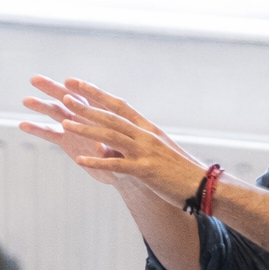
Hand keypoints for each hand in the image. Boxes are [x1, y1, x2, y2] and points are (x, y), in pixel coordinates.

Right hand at [18, 75, 125, 183]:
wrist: (121, 168)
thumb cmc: (126, 157)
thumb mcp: (119, 156)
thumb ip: (108, 152)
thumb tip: (99, 148)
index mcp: (101, 112)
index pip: (89, 98)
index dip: (79, 89)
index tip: (68, 82)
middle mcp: (85, 115)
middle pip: (67, 98)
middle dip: (52, 88)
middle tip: (35, 80)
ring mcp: (73, 126)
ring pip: (55, 112)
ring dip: (41, 106)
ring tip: (26, 100)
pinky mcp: (66, 139)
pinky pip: (49, 132)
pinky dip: (37, 129)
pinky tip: (22, 124)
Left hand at [30, 77, 208, 205]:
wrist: (204, 186)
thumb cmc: (180, 170)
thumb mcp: (159, 149)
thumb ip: (140, 141)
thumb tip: (121, 138)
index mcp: (148, 128)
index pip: (119, 105)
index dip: (97, 93)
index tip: (77, 83)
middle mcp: (145, 135)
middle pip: (111, 117)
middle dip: (86, 106)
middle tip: (64, 97)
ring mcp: (145, 152)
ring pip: (111, 135)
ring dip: (87, 128)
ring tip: (65, 123)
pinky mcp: (146, 171)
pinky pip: (117, 164)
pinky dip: (98, 162)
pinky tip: (80, 160)